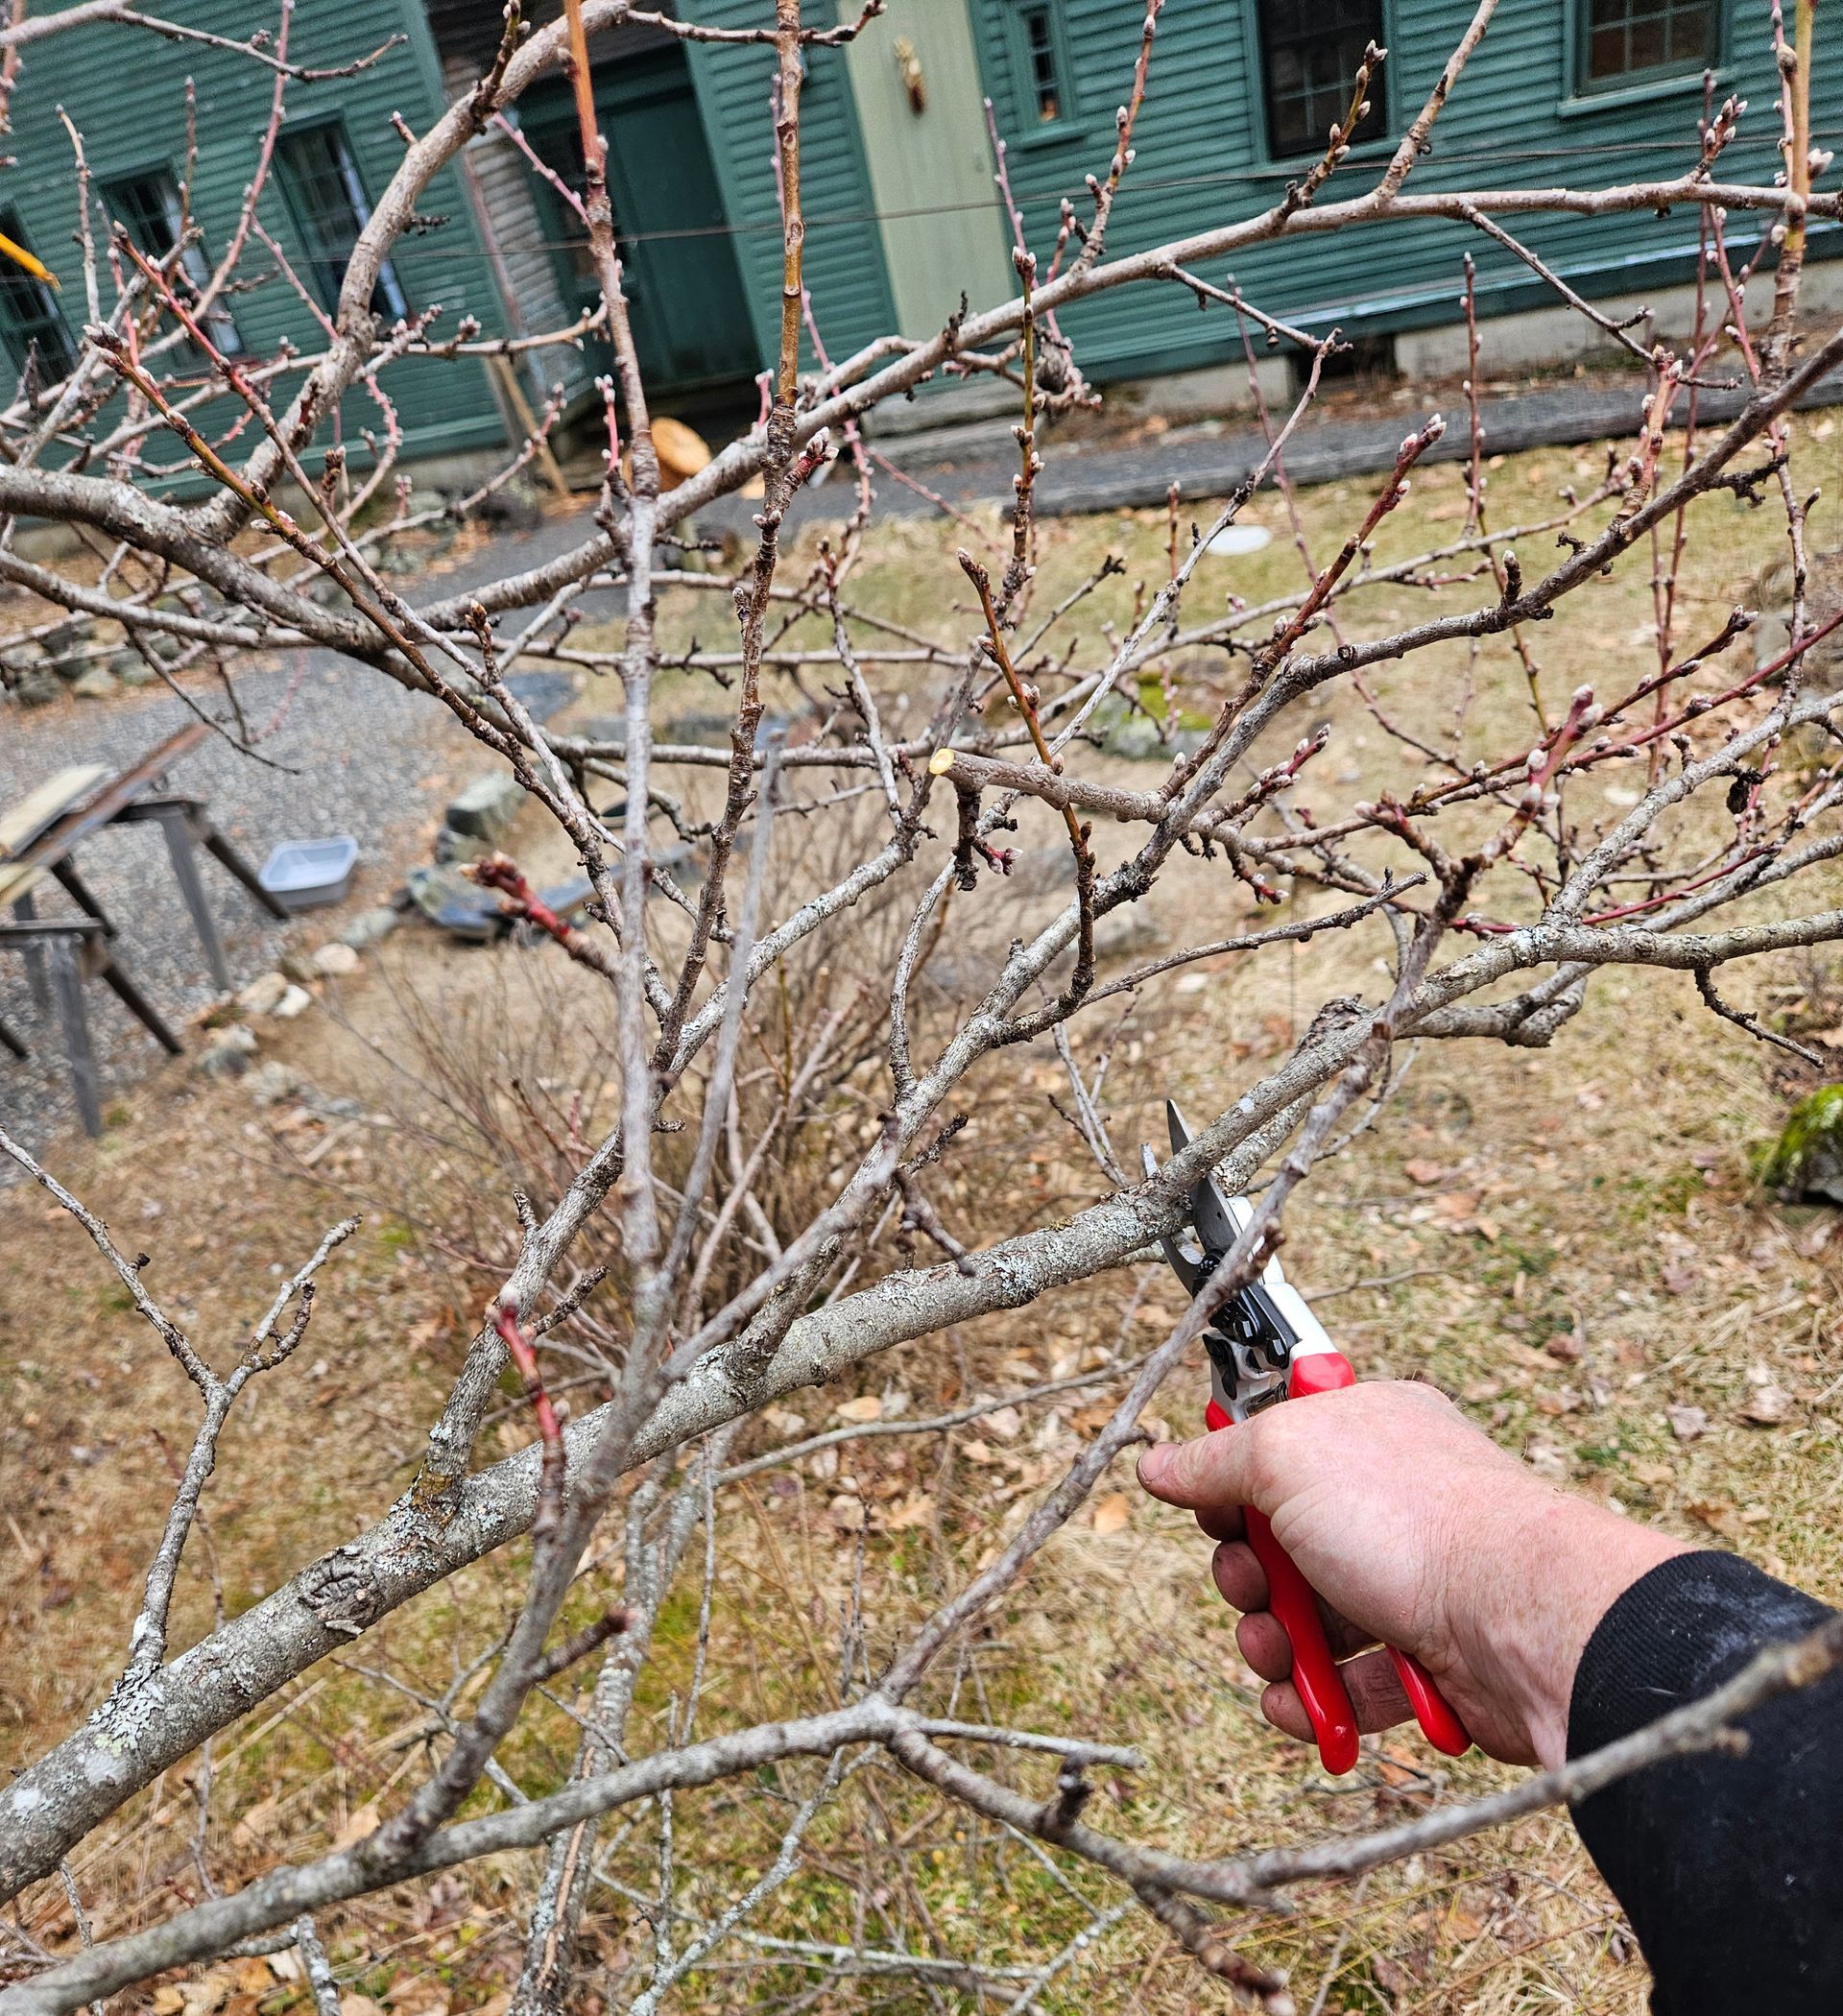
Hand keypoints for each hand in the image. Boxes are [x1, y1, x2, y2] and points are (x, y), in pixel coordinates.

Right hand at [1136, 1380, 1687, 1766]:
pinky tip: (1301, 1707)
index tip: (1215, 1510)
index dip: (1234, 1483)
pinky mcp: (1426, 1658)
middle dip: (1248, 1577)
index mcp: (1366, 1428)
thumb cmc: (1411, 1518)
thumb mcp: (1284, 1457)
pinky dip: (1316, 1699)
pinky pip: (1349, 1683)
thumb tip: (1158, 1463)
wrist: (1518, 1623)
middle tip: (1252, 1587)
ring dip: (1274, 1643)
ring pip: (1309, 1618)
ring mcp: (1410, 1579)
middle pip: (1281, 1541)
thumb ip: (1214, 1460)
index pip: (1278, 1445)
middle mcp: (1390, 1499)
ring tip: (1277, 1656)